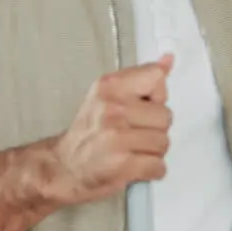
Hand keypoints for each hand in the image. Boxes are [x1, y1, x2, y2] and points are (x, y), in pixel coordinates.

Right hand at [47, 55, 174, 205]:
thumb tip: (168, 59)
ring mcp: (117, 137)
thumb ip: (141, 78)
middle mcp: (112, 108)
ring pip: (164, 142)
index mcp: (110, 86)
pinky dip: (151, 171)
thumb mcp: (110, 95)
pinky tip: (134, 166)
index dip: (156, 97)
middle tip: (134, 134)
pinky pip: (158, 166)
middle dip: (155, 129)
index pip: (156, 78)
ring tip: (132, 150)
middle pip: (165, 116)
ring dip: (153, 152)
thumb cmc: (89, 132)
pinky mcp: (122, 164)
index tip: (142, 106)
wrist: (63, 166)